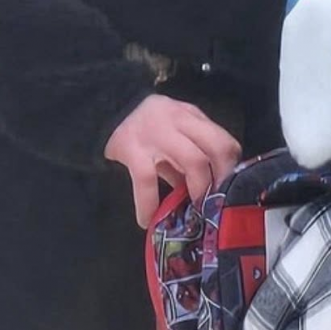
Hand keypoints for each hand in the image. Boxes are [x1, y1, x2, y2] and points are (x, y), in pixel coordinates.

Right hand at [104, 93, 241, 227]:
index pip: (224, 139)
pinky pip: (148, 181)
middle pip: (217, 147)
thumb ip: (190, 155)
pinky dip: (149, 205)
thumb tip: (210, 191)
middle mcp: (176, 119)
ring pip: (194, 161)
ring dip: (199, 190)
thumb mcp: (170, 134)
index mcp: (189, 115)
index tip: (229, 189)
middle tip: (216, 202)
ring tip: (194, 209)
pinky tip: (148, 220)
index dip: (231, 167)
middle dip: (222, 179)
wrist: (99, 109)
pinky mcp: (131, 149)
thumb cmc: (141, 130)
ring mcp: (154, 132)